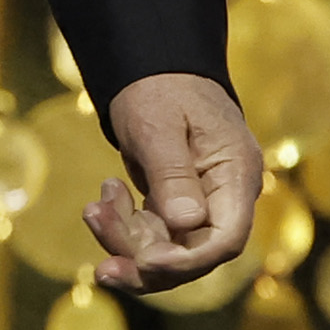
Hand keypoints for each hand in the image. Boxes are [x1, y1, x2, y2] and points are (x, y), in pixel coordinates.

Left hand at [90, 72, 258, 293]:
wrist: (155, 68)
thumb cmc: (162, 88)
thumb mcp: (159, 125)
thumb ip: (173, 174)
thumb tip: (186, 225)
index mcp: (235, 175)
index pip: (226, 240)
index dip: (188, 261)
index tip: (145, 259)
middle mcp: (226, 198)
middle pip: (193, 255)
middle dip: (143, 259)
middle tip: (99, 240)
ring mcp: (202, 206)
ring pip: (167, 252)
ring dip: (125, 242)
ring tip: (93, 209)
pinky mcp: (178, 209)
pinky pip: (153, 238)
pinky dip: (124, 228)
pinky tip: (103, 200)